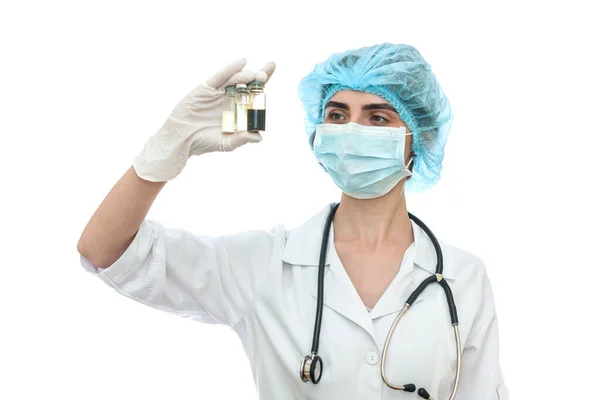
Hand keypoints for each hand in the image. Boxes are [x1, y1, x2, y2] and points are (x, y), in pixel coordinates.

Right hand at [133, 58, 275, 181]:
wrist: (182, 140)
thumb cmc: (204, 142)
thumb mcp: (226, 143)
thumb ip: (242, 139)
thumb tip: (258, 137)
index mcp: (238, 110)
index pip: (254, 95)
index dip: (263, 84)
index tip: (271, 70)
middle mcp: (230, 99)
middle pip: (247, 84)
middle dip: (257, 77)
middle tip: (264, 74)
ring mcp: (219, 93)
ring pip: (234, 80)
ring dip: (244, 76)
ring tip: (253, 75)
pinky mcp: (206, 89)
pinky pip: (219, 77)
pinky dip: (230, 69)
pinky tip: (241, 62)